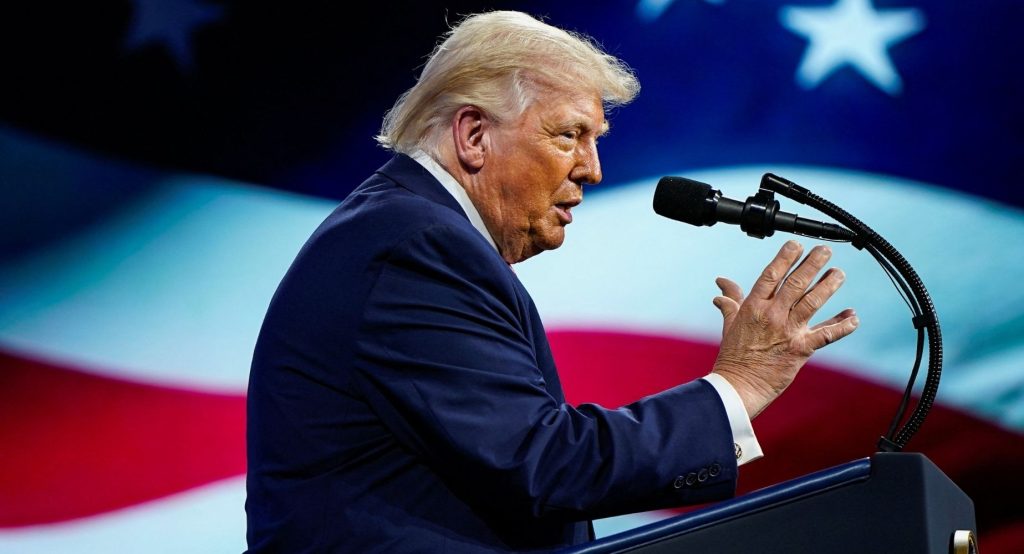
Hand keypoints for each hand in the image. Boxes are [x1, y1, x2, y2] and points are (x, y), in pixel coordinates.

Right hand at [711, 240, 858, 417]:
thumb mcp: (730, 323)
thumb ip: (730, 301)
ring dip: (828, 286)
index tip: (796, 244)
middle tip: (825, 251)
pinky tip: (853, 316)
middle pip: (795, 284)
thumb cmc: (733, 356)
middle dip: (812, 265)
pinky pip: (826, 335)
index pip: (770, 276)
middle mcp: (771, 316)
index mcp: (753, 307)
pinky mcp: (800, 349)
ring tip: (839, 273)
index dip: (784, 258)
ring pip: (812, 303)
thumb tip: (721, 284)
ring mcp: (787, 332)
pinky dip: (841, 325)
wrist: (739, 386)